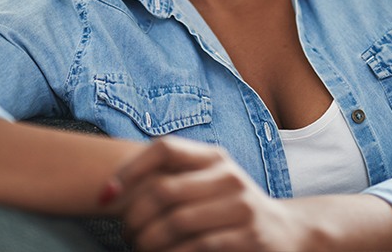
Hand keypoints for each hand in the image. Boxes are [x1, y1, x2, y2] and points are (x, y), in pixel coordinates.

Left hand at [101, 136, 314, 251]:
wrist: (285, 233)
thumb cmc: (231, 208)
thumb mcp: (210, 182)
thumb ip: (176, 178)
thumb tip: (114, 191)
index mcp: (214, 156)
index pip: (164, 148)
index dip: (130, 169)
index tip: (106, 195)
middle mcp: (228, 175)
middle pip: (164, 189)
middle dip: (133, 217)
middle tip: (124, 234)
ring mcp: (240, 206)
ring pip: (175, 222)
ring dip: (146, 242)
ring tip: (139, 248)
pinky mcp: (246, 238)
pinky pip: (194, 247)